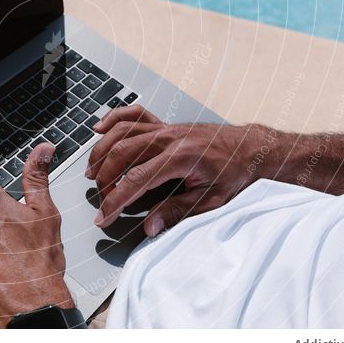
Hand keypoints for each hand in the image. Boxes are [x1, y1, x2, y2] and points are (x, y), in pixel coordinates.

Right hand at [86, 105, 262, 236]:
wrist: (251, 149)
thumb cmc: (235, 173)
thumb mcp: (211, 199)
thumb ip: (177, 211)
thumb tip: (149, 227)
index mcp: (180, 157)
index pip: (136, 180)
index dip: (115, 201)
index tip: (103, 217)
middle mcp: (169, 137)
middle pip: (122, 153)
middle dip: (104, 179)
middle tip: (100, 201)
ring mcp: (165, 127)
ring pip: (122, 132)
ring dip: (102, 152)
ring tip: (91, 173)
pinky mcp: (165, 123)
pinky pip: (133, 115)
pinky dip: (113, 119)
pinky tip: (99, 129)